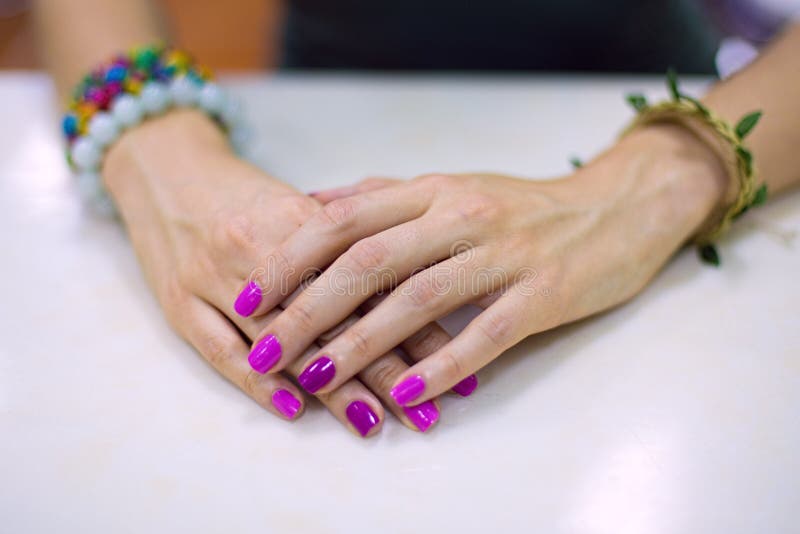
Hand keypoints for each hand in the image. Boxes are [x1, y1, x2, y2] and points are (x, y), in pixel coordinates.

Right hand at [102, 109, 444, 434]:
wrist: (164, 170)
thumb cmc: (242, 193)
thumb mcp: (298, 204)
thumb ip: (350, 237)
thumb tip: (418, 276)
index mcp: (297, 219)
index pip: (370, 284)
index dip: (415, 329)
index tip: (454, 366)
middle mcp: (259, 249)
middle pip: (332, 318)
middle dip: (384, 371)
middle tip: (425, 417)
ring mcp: (214, 278)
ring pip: (284, 340)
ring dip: (331, 387)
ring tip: (373, 422)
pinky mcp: (179, 304)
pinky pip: (221, 350)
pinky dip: (259, 382)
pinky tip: (296, 410)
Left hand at [237, 123, 726, 406]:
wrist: (615, 209)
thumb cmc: (522, 206)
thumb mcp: (450, 187)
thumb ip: (383, 196)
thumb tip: (314, 205)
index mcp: (432, 191)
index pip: (345, 220)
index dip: (292, 258)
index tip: (251, 294)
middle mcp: (460, 216)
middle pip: (370, 261)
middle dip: (309, 308)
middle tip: (267, 348)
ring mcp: (503, 253)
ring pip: (419, 299)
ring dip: (363, 342)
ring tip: (318, 378)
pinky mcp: (542, 292)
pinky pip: (485, 332)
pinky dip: (442, 363)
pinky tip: (407, 392)